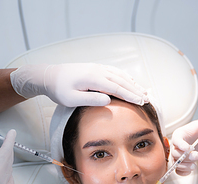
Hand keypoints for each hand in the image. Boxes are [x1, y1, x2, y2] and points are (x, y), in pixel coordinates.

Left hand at [10, 63, 148, 106]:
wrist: (49, 76)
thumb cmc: (59, 90)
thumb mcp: (72, 99)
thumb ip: (90, 99)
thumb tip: (108, 100)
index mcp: (93, 78)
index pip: (117, 88)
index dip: (131, 96)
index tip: (141, 102)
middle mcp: (98, 70)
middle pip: (122, 81)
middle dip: (136, 90)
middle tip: (148, 100)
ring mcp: (98, 68)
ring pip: (120, 75)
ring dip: (133, 84)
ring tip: (144, 92)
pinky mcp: (96, 68)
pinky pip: (115, 72)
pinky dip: (126, 78)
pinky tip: (131, 83)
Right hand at [171, 118, 197, 175]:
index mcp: (178, 135)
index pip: (176, 140)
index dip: (181, 145)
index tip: (189, 148)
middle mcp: (175, 146)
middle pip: (175, 153)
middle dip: (186, 156)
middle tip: (197, 156)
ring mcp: (177, 156)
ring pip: (176, 163)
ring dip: (184, 166)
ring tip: (194, 166)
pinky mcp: (180, 163)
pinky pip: (178, 170)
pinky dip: (183, 172)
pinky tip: (190, 170)